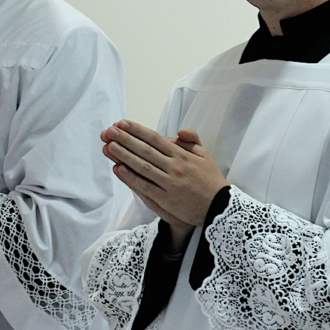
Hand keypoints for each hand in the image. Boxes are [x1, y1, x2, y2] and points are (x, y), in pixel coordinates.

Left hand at [101, 120, 226, 229]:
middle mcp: (175, 167)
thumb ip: (192, 140)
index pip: (155, 139)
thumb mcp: (206, 155)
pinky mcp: (167, 199)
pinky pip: (145, 186)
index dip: (137, 130)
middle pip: (145, 150)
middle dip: (125, 139)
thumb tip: (179, 131)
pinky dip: (131, 178)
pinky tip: (119, 169)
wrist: (220, 207)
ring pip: (143, 167)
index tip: (122, 123)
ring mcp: (170, 183)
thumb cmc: (211, 179)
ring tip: (109, 146)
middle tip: (109, 131)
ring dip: (124, 155)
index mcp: (182, 154)